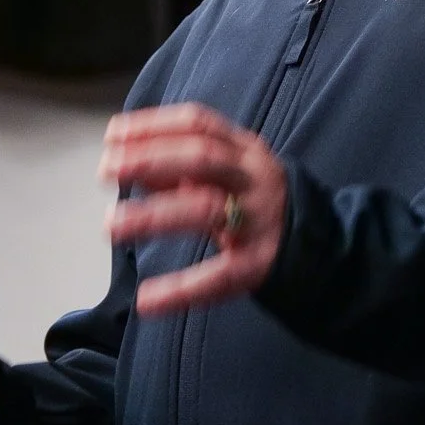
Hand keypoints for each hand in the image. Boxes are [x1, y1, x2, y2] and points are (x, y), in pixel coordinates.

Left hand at [101, 103, 288, 317]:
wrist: (318, 245)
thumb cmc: (254, 201)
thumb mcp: (225, 173)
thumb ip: (179, 167)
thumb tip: (126, 159)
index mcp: (244, 150)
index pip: (197, 124)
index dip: (153, 125)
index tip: (112, 134)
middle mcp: (254, 178)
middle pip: (202, 158)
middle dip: (150, 159)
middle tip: (105, 170)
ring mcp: (259, 220)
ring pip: (206, 210)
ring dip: (153, 216)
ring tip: (110, 225)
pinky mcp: (259, 264)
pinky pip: (219, 275)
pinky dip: (180, 289)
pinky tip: (147, 300)